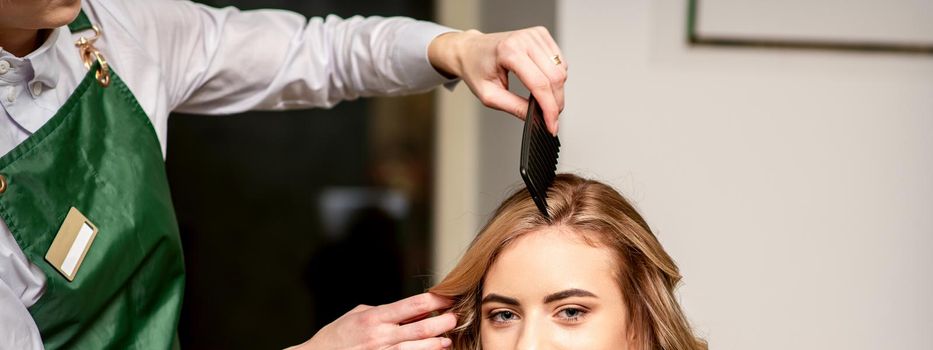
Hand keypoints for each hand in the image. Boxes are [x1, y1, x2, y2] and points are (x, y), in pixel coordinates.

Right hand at [289, 293, 455, 349]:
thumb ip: (382, 311)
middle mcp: (380, 336)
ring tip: (448, 338)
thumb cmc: (336, 337)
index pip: (412, 305)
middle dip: (443, 322)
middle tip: (456, 317)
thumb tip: (407, 308)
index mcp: (375, 318)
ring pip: (419, 348)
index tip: (448, 297)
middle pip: (421, 328)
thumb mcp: (357, 315)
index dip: (434, 300)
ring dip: (437, 343)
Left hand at [429, 27, 567, 134]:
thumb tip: (537, 117)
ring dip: (557, 90)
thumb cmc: (476, 69)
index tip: (552, 125)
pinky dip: (556, 77)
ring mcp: (534, 34)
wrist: (470, 50)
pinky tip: (543, 82)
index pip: (539, 83)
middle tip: (549, 118)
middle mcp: (524, 39)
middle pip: (555, 77)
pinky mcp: (541, 34)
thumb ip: (514, 107)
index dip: (549, 108)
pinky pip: (560, 61)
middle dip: (556, 102)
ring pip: (561, 70)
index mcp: (508, 52)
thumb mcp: (489, 95)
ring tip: (542, 100)